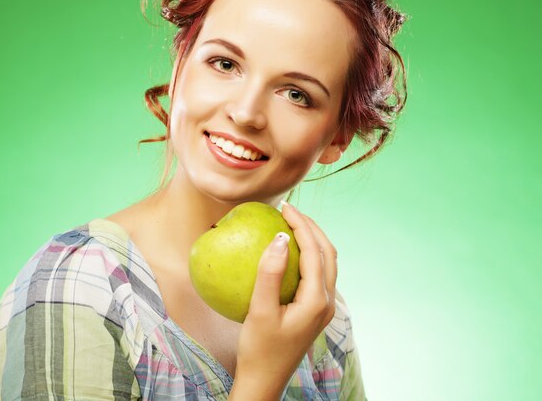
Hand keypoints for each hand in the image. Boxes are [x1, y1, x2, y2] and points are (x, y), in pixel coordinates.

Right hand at [229, 201, 337, 399]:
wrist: (265, 380)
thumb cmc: (259, 349)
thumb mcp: (260, 311)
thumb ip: (270, 273)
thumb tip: (280, 238)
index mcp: (317, 301)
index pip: (315, 252)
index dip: (302, 225)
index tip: (285, 207)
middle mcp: (326, 302)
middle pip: (328, 253)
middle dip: (312, 227)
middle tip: (289, 210)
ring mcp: (323, 307)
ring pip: (326, 263)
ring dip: (313, 240)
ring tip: (291, 223)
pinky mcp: (314, 310)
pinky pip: (317, 273)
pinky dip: (308, 255)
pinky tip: (288, 251)